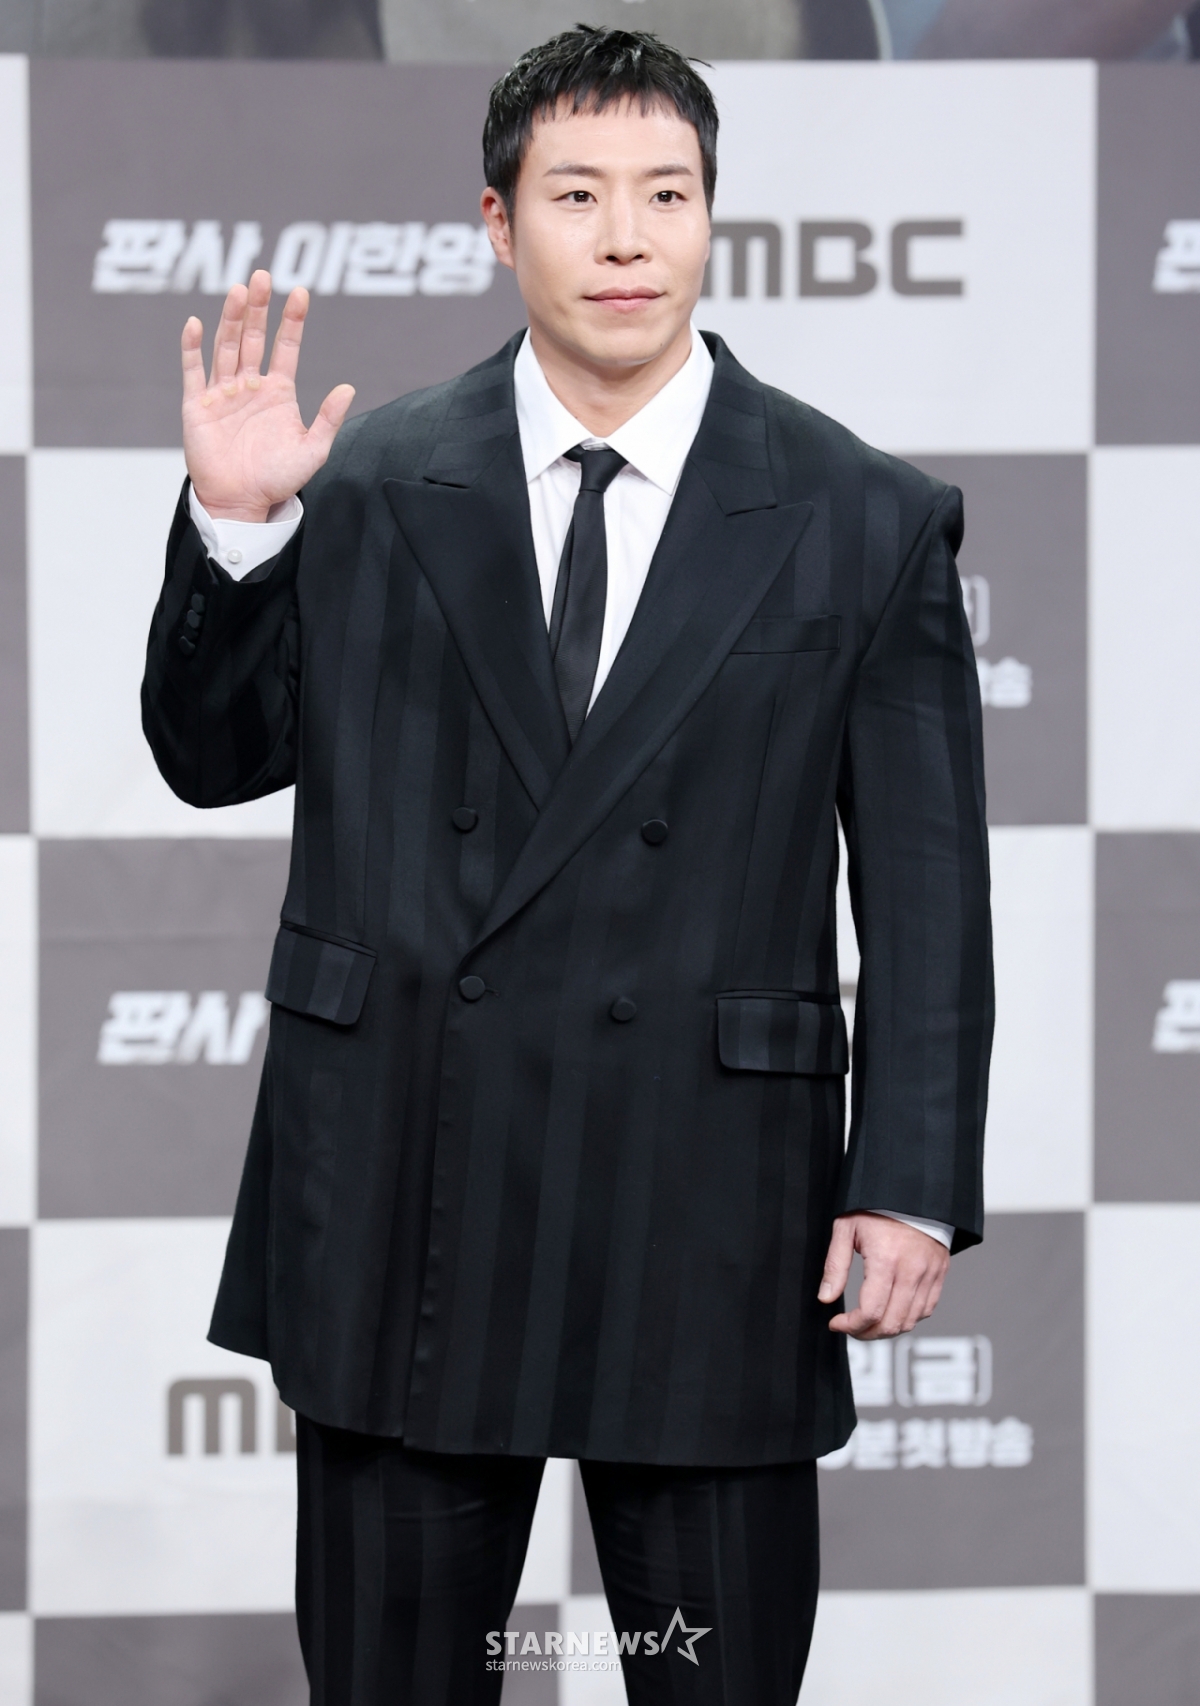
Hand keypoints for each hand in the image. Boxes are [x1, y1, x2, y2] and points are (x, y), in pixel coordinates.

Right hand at [181, 268, 354, 522]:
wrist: (242, 502)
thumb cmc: (278, 479)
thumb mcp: (313, 451)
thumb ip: (329, 419)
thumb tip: (349, 387)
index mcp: (278, 391)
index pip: (285, 347)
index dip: (292, 320)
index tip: (301, 293)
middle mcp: (250, 385)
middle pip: (254, 337)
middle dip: (259, 307)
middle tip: (264, 276)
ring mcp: (223, 392)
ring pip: (226, 345)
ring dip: (232, 318)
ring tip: (240, 290)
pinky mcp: (197, 404)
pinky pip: (193, 370)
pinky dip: (192, 347)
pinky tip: (197, 323)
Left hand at [818, 1212, 949, 1339]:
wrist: (912, 1191)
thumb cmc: (877, 1207)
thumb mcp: (846, 1228)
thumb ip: (835, 1265)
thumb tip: (826, 1297)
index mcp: (886, 1260)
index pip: (871, 1311)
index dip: (851, 1325)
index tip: (837, 1323)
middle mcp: (911, 1271)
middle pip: (891, 1323)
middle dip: (867, 1333)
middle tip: (851, 1328)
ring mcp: (929, 1274)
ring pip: (911, 1321)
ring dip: (887, 1330)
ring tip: (869, 1324)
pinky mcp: (939, 1273)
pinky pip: (927, 1309)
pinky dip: (908, 1318)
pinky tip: (891, 1311)